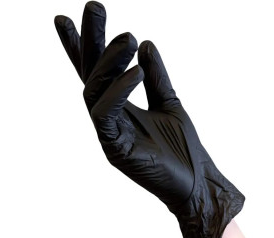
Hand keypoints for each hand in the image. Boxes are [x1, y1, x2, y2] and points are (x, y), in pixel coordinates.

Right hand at [54, 2, 244, 237]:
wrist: (197, 183)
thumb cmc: (184, 149)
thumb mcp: (170, 103)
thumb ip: (157, 77)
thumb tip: (146, 44)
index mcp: (122, 110)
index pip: (99, 75)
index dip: (85, 47)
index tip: (76, 18)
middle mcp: (110, 121)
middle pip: (91, 77)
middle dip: (90, 43)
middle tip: (94, 7)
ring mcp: (109, 136)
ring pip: (94, 93)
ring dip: (108, 62)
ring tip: (128, 36)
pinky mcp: (115, 151)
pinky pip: (106, 115)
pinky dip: (119, 91)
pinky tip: (136, 71)